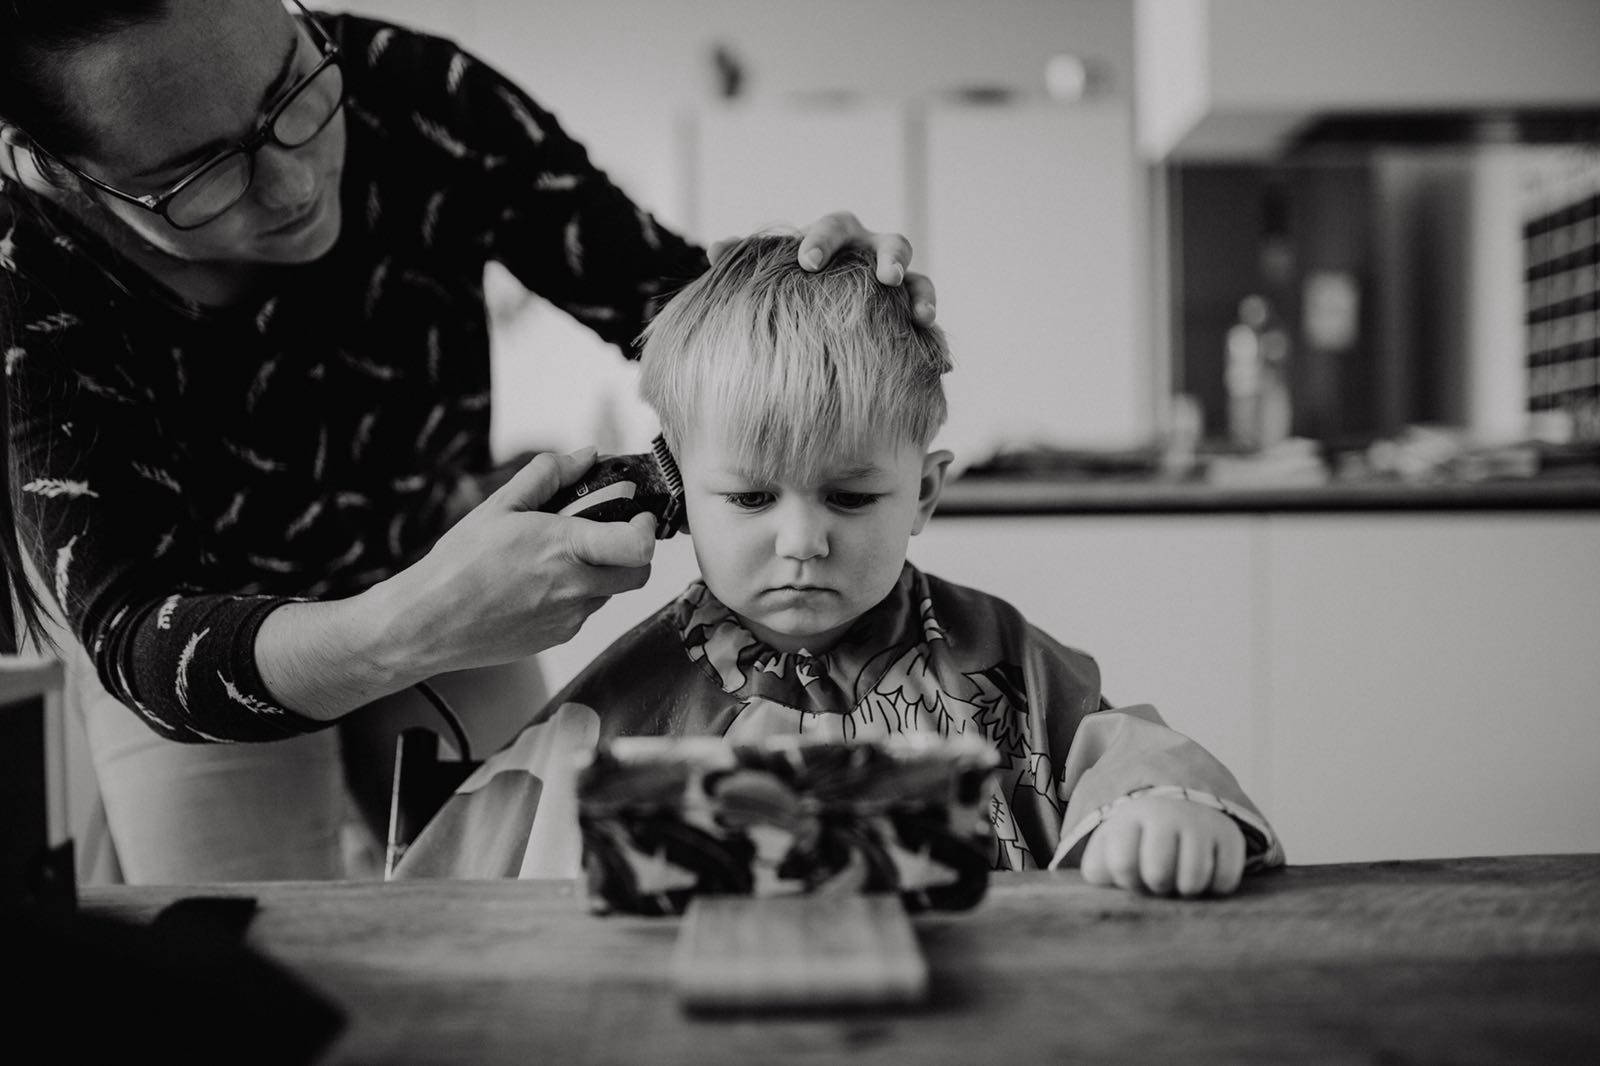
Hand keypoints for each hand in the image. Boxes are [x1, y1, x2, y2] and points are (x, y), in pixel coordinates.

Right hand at [373, 447, 656, 674]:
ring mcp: (569, 618)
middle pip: (638, 574)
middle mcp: (574, 588)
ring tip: (556, 559)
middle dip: (632, 553)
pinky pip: (583, 612)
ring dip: (600, 572)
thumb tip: (586, 455)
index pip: (638, 546)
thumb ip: (548, 475)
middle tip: (608, 535)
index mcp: (564, 548)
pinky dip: (575, 595)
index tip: (640, 517)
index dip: (648, 530)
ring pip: (609, 592)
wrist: (427, 623)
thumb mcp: (500, 506)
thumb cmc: (458, 564)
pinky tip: (538, 585)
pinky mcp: (558, 637)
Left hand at [708, 210, 936, 325]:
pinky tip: (940, 362)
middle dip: (889, 258)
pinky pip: (925, 321)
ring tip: (921, 315)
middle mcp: (871, 253)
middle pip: (890, 243)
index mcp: (836, 238)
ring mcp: (895, 282)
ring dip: (920, 293)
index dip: (821, 242)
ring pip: (916, 279)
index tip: (807, 263)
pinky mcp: (908, 312)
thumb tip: (717, 250)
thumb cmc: (790, 281)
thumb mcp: (771, 269)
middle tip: (885, 277)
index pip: (833, 228)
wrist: (811, 306)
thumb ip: (748, 260)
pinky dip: (934, 338)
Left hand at [1079, 795, 1245, 896]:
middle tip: (1158, 875)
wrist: (1182, 805)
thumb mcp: (1111, 846)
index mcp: (1131, 816)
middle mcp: (1168, 814)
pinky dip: (1214, 887)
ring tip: (1179, 875)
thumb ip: (1097, 866)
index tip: (1130, 870)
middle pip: (1157, 876)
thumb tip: (1099, 879)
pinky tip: (1205, 871)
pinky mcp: (1231, 836)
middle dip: (1156, 885)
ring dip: (1185, 890)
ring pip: (1192, 883)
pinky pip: (1224, 882)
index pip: (1121, 864)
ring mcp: (1201, 823)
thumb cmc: (1139, 840)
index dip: (1126, 879)